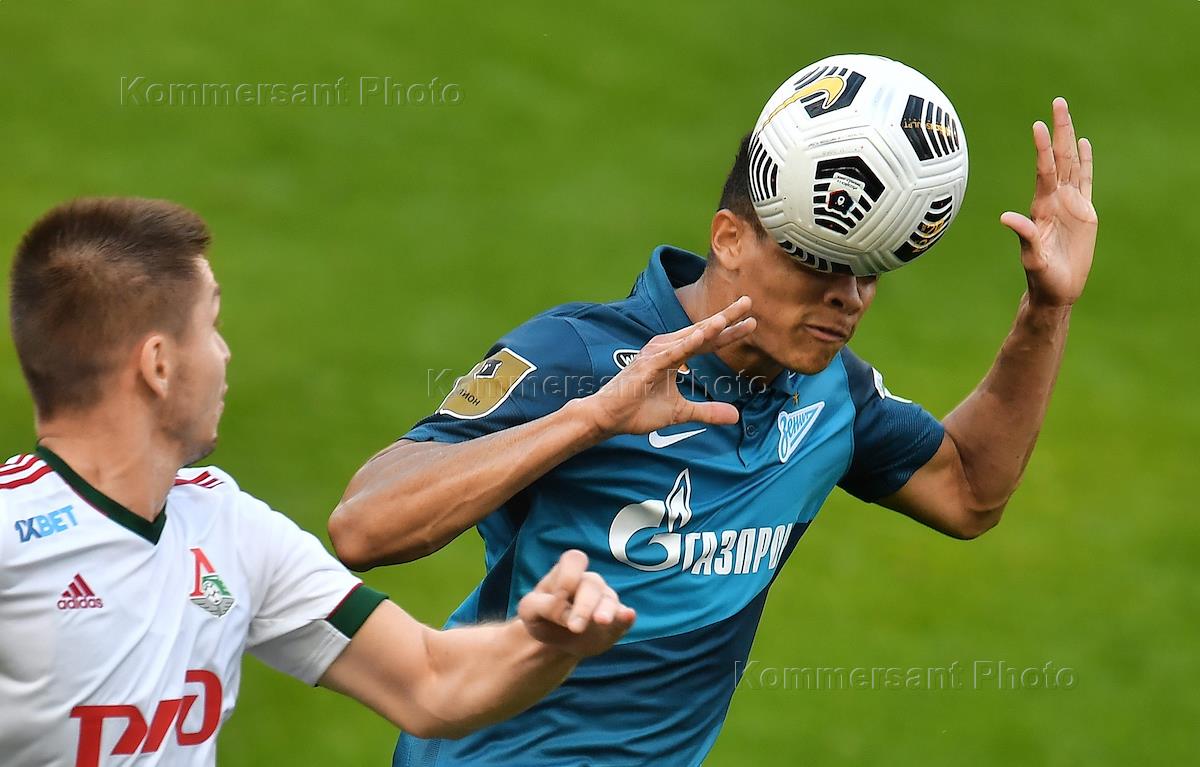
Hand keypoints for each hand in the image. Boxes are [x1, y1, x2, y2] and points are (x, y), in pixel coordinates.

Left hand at [517, 550, 635, 657]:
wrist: (554, 642)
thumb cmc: (542, 618)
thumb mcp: (530, 611)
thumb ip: (543, 606)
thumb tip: (566, 613)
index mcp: (567, 574)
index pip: (574, 560)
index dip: (568, 576)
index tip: (558, 598)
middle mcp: (589, 583)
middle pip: (593, 584)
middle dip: (584, 605)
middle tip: (575, 627)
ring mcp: (604, 601)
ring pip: (609, 599)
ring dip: (606, 610)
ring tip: (601, 622)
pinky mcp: (615, 622)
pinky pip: (625, 616)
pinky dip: (626, 617)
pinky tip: (627, 616)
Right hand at [581, 295, 755, 436]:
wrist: (608, 418)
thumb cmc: (638, 410)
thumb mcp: (681, 412)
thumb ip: (708, 411)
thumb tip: (735, 417)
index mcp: (674, 355)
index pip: (707, 342)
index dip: (729, 332)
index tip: (751, 322)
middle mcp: (665, 349)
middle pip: (702, 332)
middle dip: (726, 317)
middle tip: (748, 301)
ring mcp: (656, 355)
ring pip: (688, 338)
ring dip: (708, 326)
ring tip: (728, 317)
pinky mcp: (647, 365)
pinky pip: (672, 353)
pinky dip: (688, 343)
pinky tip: (704, 334)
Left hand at [1000, 97, 1097, 308]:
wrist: (1056, 289)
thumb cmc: (1041, 276)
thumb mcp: (1032, 257)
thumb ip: (1024, 236)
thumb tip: (1006, 218)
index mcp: (1042, 207)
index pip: (1044, 171)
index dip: (1042, 148)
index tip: (1038, 125)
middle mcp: (1054, 199)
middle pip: (1058, 158)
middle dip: (1058, 130)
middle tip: (1058, 102)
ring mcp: (1069, 203)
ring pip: (1072, 163)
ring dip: (1070, 139)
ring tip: (1066, 113)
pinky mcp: (1084, 211)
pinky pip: (1086, 180)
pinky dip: (1086, 161)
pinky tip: (1085, 144)